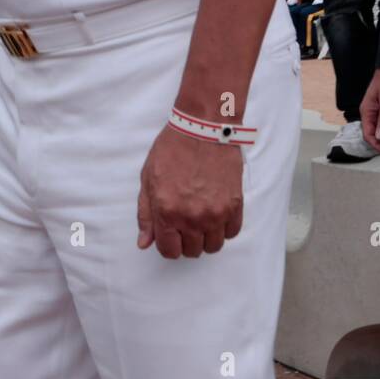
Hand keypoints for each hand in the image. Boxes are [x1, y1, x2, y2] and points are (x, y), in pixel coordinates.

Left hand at [137, 124, 243, 258]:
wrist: (203, 127)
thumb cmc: (173, 148)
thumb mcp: (148, 179)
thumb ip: (146, 214)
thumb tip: (145, 242)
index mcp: (167, 212)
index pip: (169, 250)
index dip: (168, 245)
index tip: (171, 234)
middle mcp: (192, 218)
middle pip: (192, 251)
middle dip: (186, 240)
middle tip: (186, 222)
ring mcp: (216, 213)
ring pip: (213, 246)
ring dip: (206, 237)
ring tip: (202, 218)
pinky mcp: (235, 204)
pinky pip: (232, 232)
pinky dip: (224, 227)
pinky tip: (217, 213)